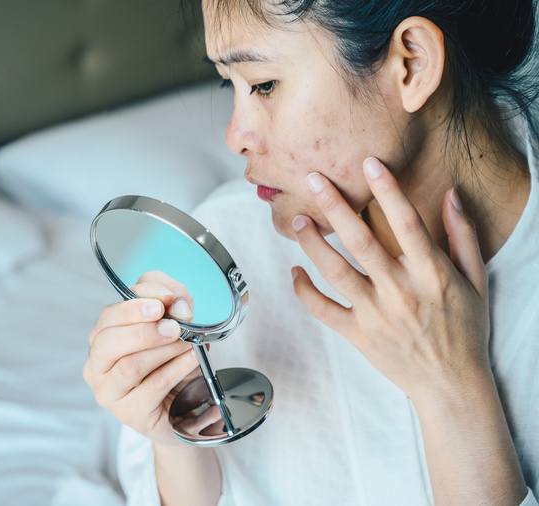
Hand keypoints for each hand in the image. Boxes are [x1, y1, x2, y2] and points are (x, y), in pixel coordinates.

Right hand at [83, 271, 199, 444]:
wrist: (184, 403)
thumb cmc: (170, 358)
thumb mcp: (171, 320)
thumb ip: (171, 299)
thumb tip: (178, 303)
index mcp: (101, 339)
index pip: (108, 317)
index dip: (135, 306)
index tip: (164, 302)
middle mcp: (97, 367)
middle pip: (107, 344)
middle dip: (143, 331)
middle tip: (173, 327)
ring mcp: (110, 393)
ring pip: (129, 367)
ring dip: (163, 351)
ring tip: (187, 342)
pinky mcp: (130, 413)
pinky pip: (153, 387)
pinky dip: (176, 369)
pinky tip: (191, 359)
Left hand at [291, 157, 489, 404]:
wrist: (451, 385)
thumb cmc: (465, 330)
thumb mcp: (476, 281)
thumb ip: (462, 236)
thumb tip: (450, 194)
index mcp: (431, 274)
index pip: (408, 223)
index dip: (388, 190)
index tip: (369, 163)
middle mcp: (400, 291)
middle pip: (361, 241)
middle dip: (334, 206)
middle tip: (312, 179)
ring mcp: (376, 314)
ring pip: (335, 272)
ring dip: (312, 244)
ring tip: (297, 221)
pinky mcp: (358, 335)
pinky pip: (323, 310)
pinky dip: (305, 292)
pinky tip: (295, 272)